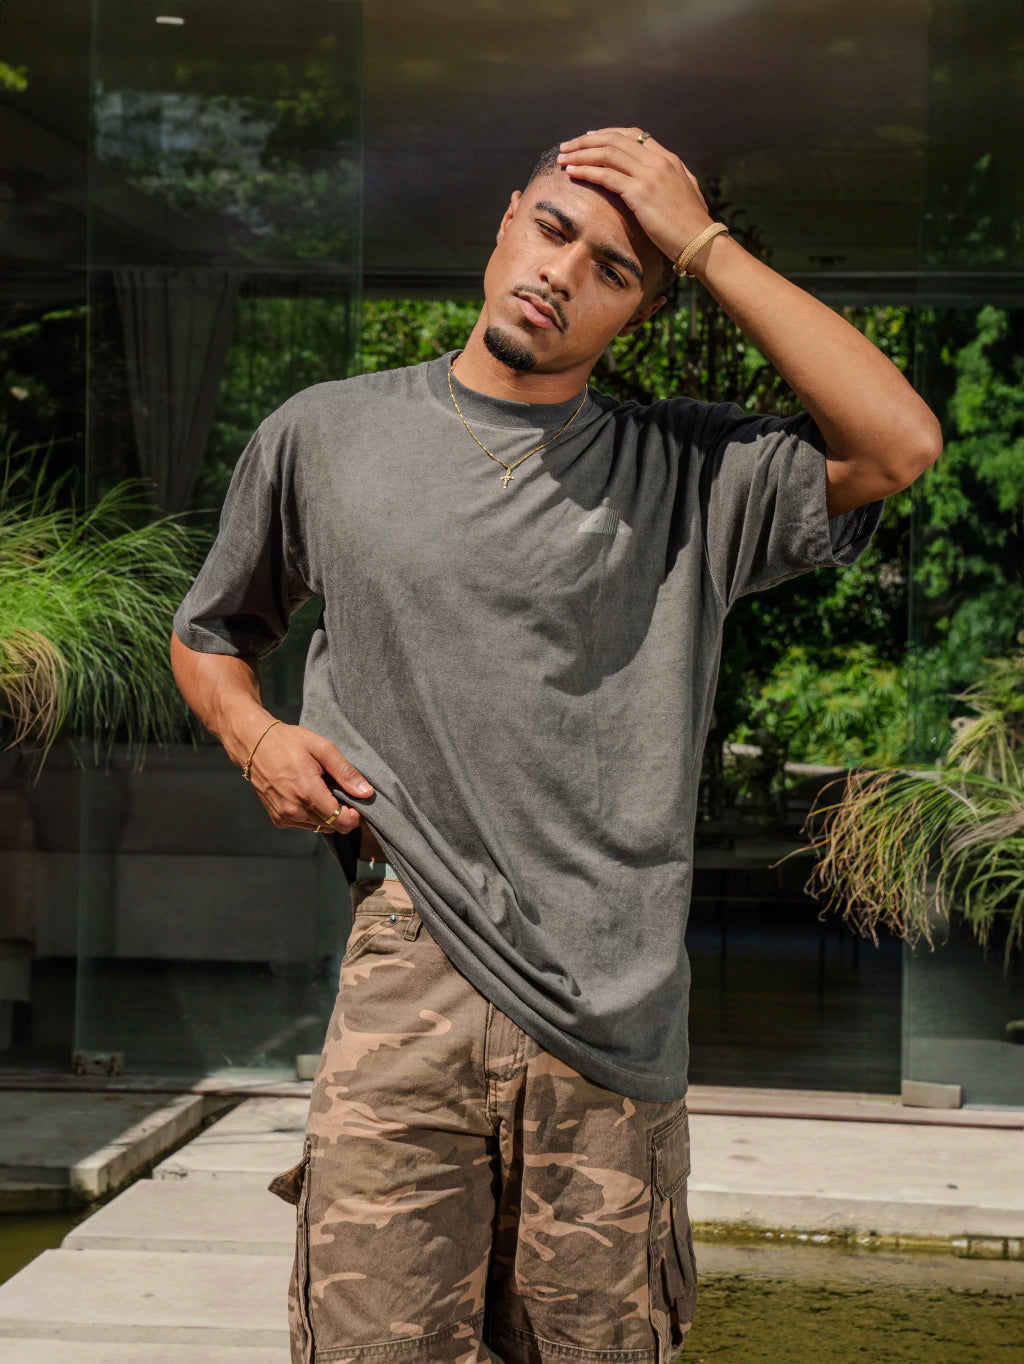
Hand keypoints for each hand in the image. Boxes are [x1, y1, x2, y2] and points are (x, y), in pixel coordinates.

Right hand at [245, 721, 373, 835]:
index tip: (357, 802)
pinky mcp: (278, 819)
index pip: (341, 822)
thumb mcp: (322, 748)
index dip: (355, 816)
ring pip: (319, 827)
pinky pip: (304, 824)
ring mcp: (284, 816)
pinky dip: (312, 814)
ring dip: (326, 814)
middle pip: (332, 826)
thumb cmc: (289, 742)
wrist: (254, 743)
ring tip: (321, 789)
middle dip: (341, 813)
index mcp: (307, 791)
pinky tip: (307, 794)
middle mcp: (294, 809)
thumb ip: (345, 772)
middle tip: (338, 790)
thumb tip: (366, 793)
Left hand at [557, 127, 713, 263]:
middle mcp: (659, 161)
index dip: (608, 134)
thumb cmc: (692, 226)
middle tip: (567, 146)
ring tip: (563, 158)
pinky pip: (606, 176)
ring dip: (581, 154)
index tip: (589, 137)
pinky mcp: (640, 193)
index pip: (634, 134)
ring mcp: (650, 175)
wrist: (701, 241)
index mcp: (669, 159)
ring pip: (607, 153)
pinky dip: (586, 171)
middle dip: (587, 141)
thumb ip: (672, 180)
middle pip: (615, 140)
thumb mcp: (685, 193)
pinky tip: (572, 173)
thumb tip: (659, 182)